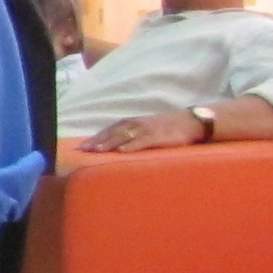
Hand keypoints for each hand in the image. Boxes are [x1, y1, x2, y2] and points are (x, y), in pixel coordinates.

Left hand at [81, 110, 204, 152]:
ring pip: (125, 136)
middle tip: (83, 150)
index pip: (110, 129)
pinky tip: (121, 151)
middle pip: (113, 132)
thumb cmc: (167, 127)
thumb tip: (115, 145)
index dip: (96, 137)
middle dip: (97, 141)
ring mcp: (148, 130)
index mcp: (133, 122)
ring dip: (110, 143)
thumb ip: (132, 134)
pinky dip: (131, 145)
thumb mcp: (146, 128)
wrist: (191, 121)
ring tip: (97, 151)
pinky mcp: (159, 137)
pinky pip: (143, 141)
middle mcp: (137, 124)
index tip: (81, 147)